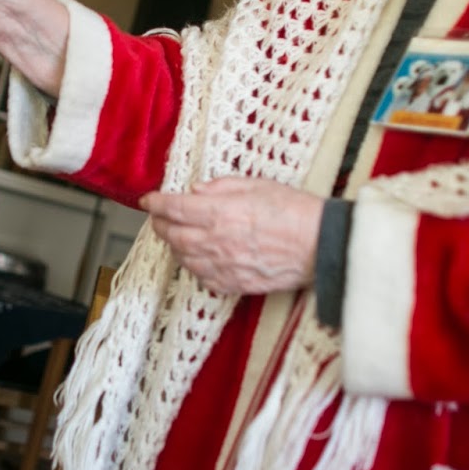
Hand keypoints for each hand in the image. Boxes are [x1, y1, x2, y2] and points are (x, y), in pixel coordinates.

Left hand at [140, 178, 324, 294]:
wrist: (320, 245)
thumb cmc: (295, 211)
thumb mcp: (256, 185)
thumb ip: (221, 187)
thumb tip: (196, 191)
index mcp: (220, 213)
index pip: (173, 208)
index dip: (156, 203)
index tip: (148, 200)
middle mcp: (216, 241)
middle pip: (172, 235)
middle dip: (160, 224)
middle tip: (159, 217)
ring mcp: (223, 266)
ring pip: (183, 259)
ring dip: (175, 246)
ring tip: (177, 236)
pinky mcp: (234, 284)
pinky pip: (202, 278)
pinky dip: (193, 267)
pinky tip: (197, 258)